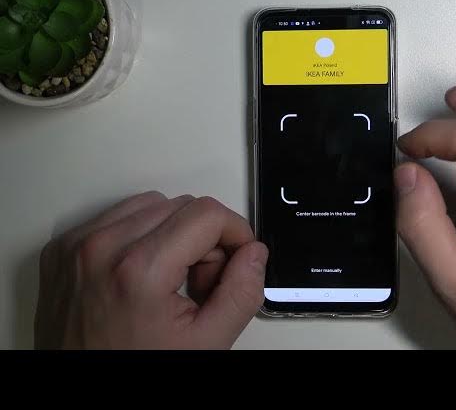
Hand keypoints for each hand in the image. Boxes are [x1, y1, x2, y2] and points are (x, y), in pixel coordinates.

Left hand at [34, 192, 266, 348]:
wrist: (81, 390)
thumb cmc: (133, 368)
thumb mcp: (206, 344)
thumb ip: (242, 294)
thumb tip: (254, 253)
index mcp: (139, 270)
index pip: (208, 214)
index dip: (235, 232)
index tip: (238, 257)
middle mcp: (101, 247)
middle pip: (182, 206)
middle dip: (205, 239)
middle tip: (201, 284)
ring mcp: (76, 245)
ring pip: (152, 205)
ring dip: (173, 233)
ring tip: (169, 280)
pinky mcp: (63, 247)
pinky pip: (119, 216)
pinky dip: (141, 235)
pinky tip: (142, 274)